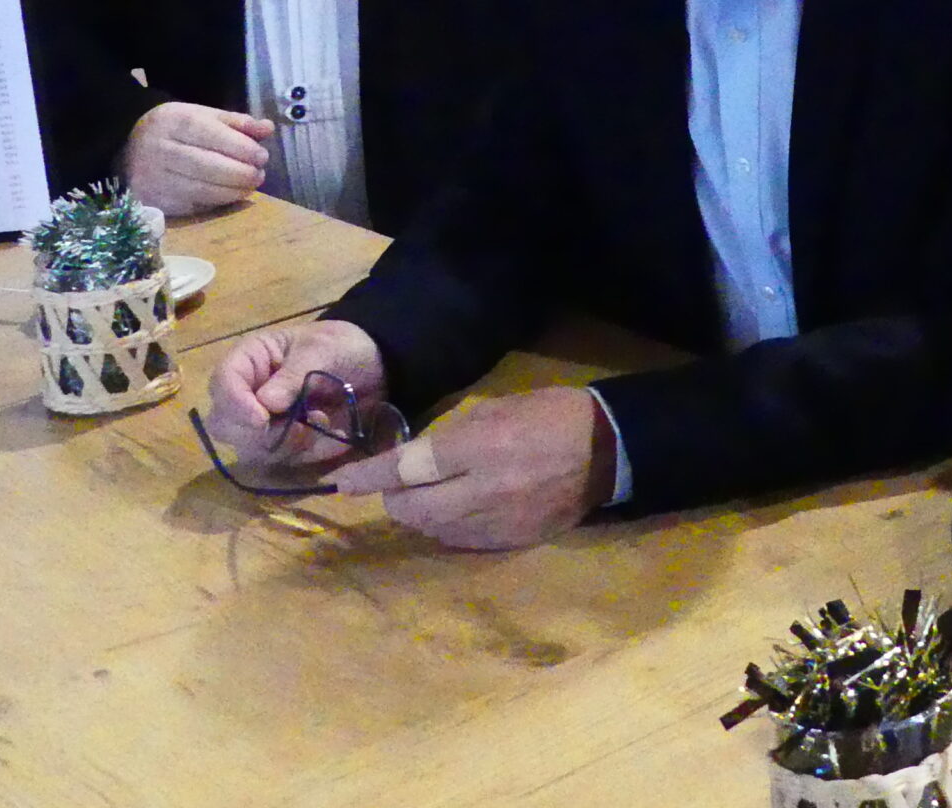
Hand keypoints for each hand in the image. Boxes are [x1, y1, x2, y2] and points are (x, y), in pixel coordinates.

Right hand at [120, 101, 272, 213]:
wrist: (127, 147)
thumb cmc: (175, 129)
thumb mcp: (203, 115)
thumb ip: (237, 122)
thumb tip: (267, 128)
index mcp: (174, 121)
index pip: (213, 136)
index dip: (242, 149)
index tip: (262, 157)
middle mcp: (160, 150)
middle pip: (209, 166)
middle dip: (241, 173)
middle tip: (259, 175)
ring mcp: (154, 178)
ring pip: (203, 190)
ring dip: (233, 191)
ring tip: (249, 185)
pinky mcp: (154, 201)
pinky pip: (193, 205)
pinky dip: (216, 202)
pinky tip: (228, 195)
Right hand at [205, 318, 388, 472]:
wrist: (376, 366)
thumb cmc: (342, 346)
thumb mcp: (323, 349)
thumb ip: (294, 374)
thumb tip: (266, 403)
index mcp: (250, 360)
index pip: (222, 383)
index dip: (234, 404)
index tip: (260, 419)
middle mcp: (247, 394)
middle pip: (224, 425)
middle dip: (256, 432)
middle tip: (295, 425)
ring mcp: (263, 423)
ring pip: (249, 449)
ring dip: (286, 444)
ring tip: (322, 420)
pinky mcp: (283, 444)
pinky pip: (282, 461)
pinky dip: (307, 452)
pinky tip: (331, 432)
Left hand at [325, 388, 614, 550]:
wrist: (608, 449)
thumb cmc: (549, 415)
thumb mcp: (496, 408)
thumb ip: (450, 437)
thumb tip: (411, 460)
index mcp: (480, 446)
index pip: (407, 467)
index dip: (370, 476)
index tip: (343, 483)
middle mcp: (482, 490)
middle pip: (410, 507)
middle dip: (395, 496)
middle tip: (399, 483)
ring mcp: (496, 522)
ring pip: (431, 529)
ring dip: (420, 514)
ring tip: (432, 495)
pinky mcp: (510, 542)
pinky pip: (460, 542)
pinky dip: (448, 528)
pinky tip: (460, 511)